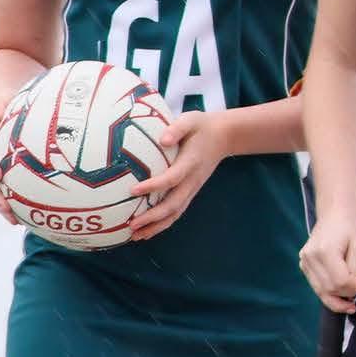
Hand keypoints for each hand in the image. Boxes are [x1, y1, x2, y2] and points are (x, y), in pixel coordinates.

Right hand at [0, 104, 13, 223]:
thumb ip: (0, 106)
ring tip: (15, 222)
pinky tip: (30, 218)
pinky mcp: (8, 175)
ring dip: (4, 207)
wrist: (3, 111)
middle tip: (6, 208)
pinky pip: (10, 191)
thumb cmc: (6, 106)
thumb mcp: (2, 103)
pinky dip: (18, 204)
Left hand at [126, 109, 231, 241]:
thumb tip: (162, 140)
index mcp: (191, 163)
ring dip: (156, 226)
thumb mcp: (190, 120)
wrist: (224, 137)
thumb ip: (177, 128)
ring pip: (175, 213)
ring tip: (135, 236)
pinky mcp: (190, 192)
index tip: (133, 190)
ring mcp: (192, 189)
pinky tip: (146, 232)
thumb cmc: (201, 126)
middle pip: (173, 204)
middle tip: (131, 224)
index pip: (172, 178)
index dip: (154, 186)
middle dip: (152, 217)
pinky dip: (162, 224)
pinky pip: (176, 212)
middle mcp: (192, 181)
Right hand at [296, 210, 355, 312]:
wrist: (335, 213)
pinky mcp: (304, 264)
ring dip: (336, 299)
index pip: (340, 281)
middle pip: (329, 288)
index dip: (355, 287)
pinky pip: (316, 285)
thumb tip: (355, 285)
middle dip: (347, 294)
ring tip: (349, 304)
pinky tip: (339, 293)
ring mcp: (304, 261)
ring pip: (320, 291)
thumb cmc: (351, 226)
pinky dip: (328, 292)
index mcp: (324, 251)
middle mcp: (310, 258)